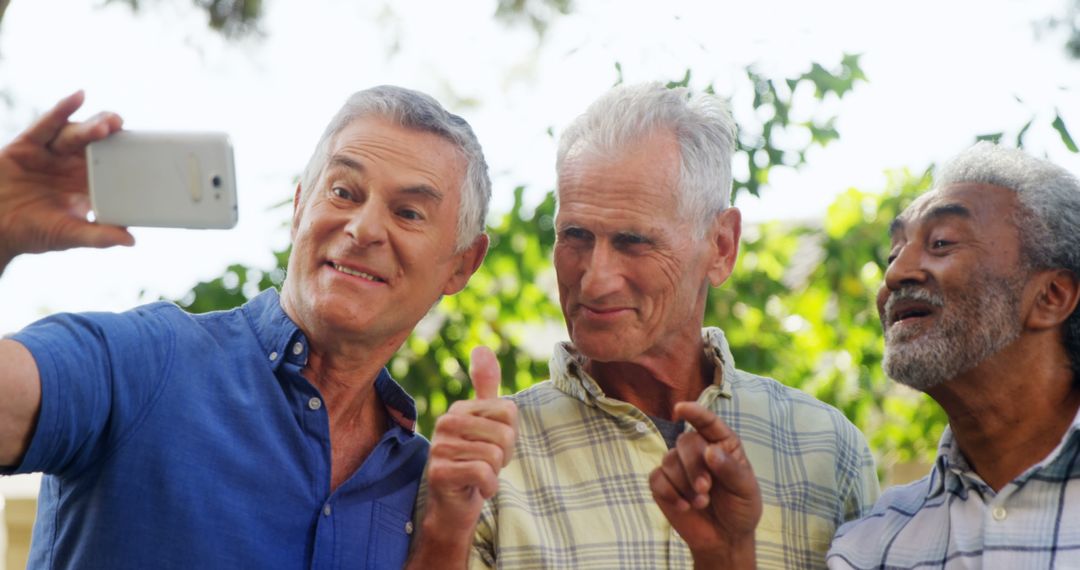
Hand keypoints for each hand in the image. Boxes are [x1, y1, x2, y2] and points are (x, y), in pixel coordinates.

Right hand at [0, 91, 132, 271]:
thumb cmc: (32, 232)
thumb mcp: (69, 235)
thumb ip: (98, 236)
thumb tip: (131, 242)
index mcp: (87, 184)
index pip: (112, 164)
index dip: (126, 154)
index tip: (146, 149)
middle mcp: (71, 164)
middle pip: (96, 142)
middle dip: (111, 132)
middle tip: (123, 128)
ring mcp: (50, 153)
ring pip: (75, 133)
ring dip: (90, 126)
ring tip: (105, 126)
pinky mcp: (28, 145)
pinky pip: (46, 124)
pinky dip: (62, 109)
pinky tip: (78, 96)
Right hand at [410, 346, 517, 567]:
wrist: (453, 506)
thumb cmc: (473, 463)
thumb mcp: (484, 423)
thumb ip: (486, 387)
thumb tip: (481, 348)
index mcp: (459, 409)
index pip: (509, 412)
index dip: (511, 435)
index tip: (493, 447)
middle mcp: (445, 423)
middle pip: (505, 434)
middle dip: (504, 456)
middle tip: (487, 465)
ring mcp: (439, 448)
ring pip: (495, 455)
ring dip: (494, 473)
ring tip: (478, 476)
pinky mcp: (439, 473)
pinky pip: (483, 473)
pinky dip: (487, 487)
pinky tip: (474, 489)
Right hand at [649, 402, 761, 568]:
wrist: (725, 539)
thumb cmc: (740, 509)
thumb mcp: (745, 490)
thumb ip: (730, 469)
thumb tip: (709, 451)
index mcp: (722, 444)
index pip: (707, 422)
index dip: (694, 412)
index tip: (681, 409)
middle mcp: (698, 450)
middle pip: (685, 442)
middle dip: (694, 467)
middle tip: (705, 489)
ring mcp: (678, 466)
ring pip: (669, 460)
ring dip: (684, 485)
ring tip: (701, 503)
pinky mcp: (663, 484)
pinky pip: (657, 479)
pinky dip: (670, 494)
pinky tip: (684, 506)